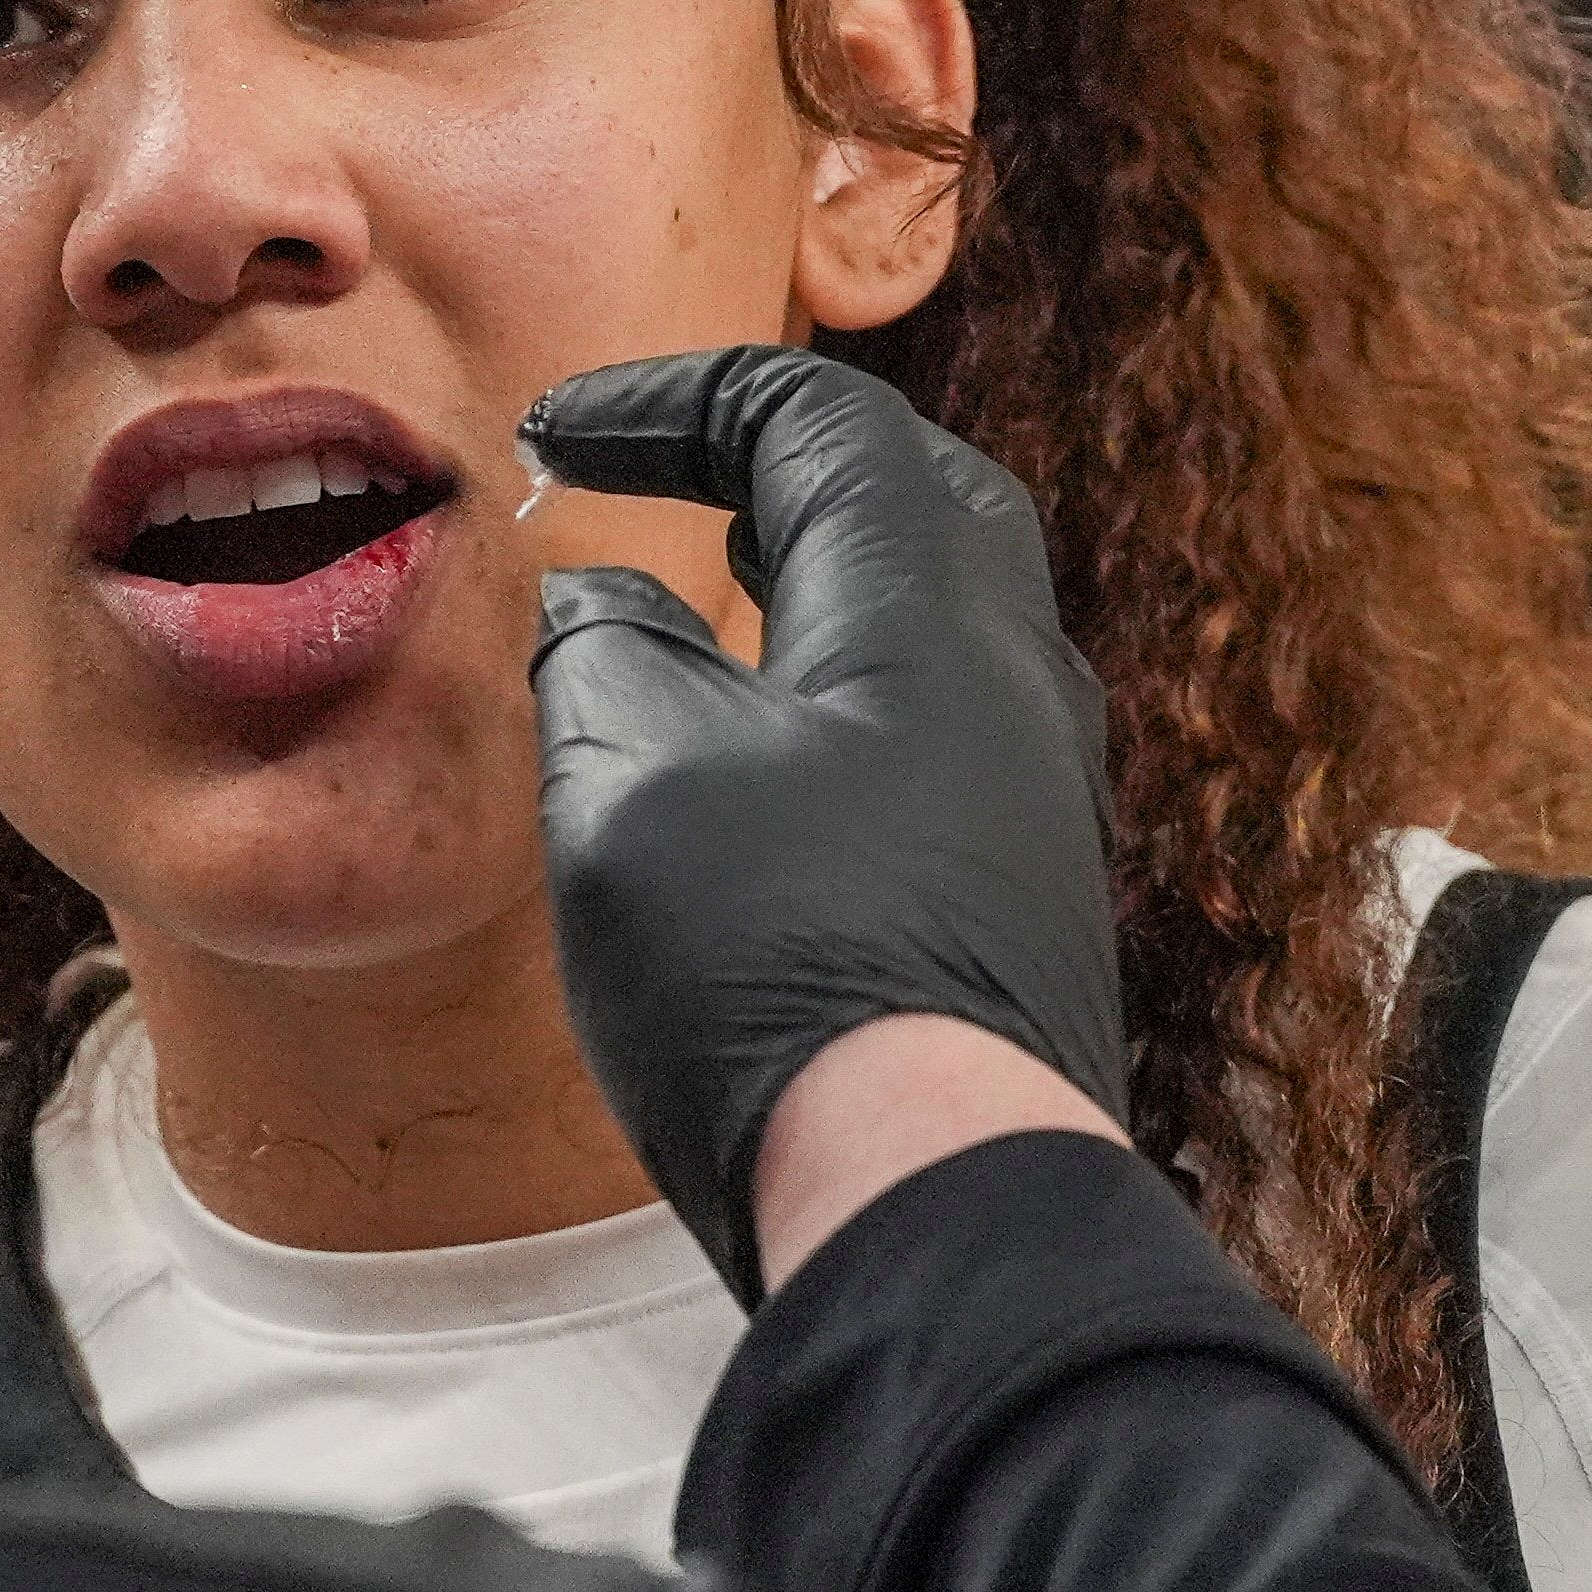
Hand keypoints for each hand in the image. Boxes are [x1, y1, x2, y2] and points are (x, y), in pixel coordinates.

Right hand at [523, 347, 1132, 1301]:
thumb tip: (608, 605)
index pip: (815, 417)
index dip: (675, 399)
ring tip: (716, 588)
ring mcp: (1036, 789)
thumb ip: (604, 649)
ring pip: (940, 616)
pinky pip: (942, 727)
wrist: (930, 1192)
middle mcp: (1011, 675)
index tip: (555, 433)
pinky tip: (772, 752)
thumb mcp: (625, 771)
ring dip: (819, 574)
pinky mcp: (1023, 891)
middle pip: (914, 494)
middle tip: (667, 472)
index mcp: (923, 605)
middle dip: (777, 459)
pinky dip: (847, 685)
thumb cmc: (774, 969)